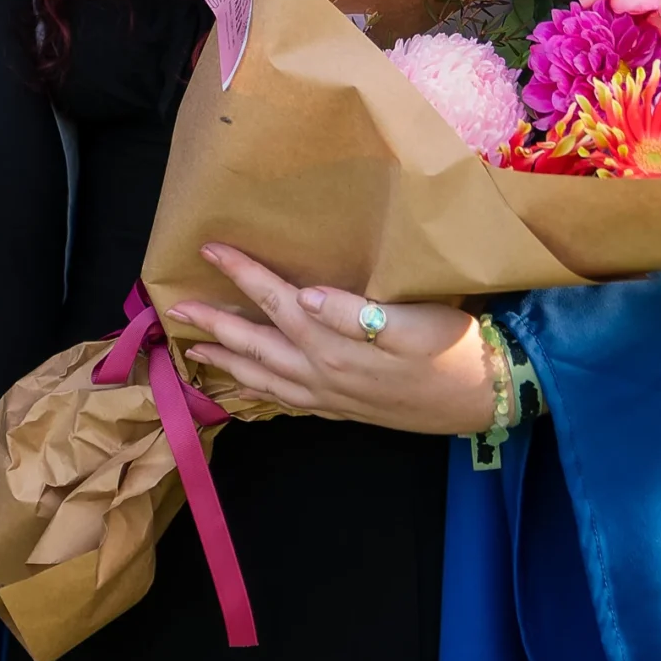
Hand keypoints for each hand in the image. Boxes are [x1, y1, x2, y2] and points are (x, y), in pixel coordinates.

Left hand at [169, 244, 496, 436]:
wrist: (484, 396)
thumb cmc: (452, 346)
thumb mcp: (409, 321)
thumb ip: (353, 311)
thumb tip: (302, 295)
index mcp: (334, 343)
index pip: (275, 301)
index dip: (241, 273)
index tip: (209, 250)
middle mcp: (321, 373)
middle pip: (254, 345)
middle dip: (213, 325)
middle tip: (176, 309)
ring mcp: (329, 397)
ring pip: (263, 380)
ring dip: (226, 364)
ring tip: (195, 352)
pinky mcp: (343, 411)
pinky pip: (285, 402)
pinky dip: (258, 392)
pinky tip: (251, 387)